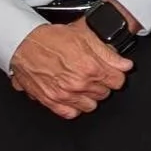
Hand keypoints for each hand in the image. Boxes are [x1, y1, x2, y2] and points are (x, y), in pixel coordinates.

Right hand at [7, 20, 132, 118]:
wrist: (24, 44)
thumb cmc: (52, 38)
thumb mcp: (86, 37)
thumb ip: (108, 54)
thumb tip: (125, 64)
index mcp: (90, 68)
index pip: (118, 81)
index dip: (116, 74)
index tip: (112, 71)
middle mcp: (79, 84)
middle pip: (105, 93)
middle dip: (103, 83)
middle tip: (94, 73)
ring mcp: (65, 95)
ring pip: (91, 105)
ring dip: (90, 96)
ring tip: (83, 83)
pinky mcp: (51, 101)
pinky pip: (71, 113)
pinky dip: (74, 106)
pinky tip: (73, 95)